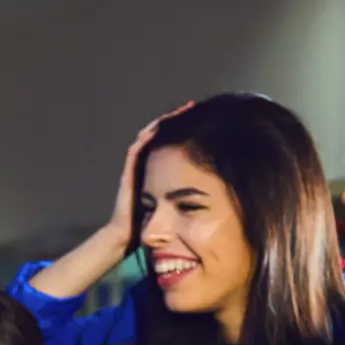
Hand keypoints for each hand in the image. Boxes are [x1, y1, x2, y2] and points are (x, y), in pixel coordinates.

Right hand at [106, 102, 196, 245]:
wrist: (125, 237)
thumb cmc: (152, 227)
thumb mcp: (178, 207)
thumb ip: (192, 198)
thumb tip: (218, 193)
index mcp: (160, 173)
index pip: (174, 145)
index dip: (186, 131)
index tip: (204, 119)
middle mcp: (148, 167)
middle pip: (162, 137)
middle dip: (177, 121)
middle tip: (192, 107)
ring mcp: (137, 169)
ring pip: (150, 137)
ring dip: (163, 124)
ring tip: (180, 110)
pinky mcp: (129, 173)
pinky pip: (138, 149)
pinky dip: (148, 136)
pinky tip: (160, 126)